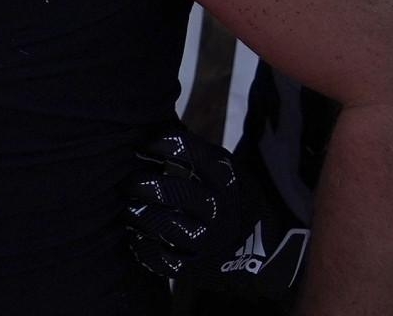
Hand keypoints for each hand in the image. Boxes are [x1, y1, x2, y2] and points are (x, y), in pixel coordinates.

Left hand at [120, 123, 306, 294]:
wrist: (265, 250)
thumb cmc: (230, 199)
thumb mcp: (225, 171)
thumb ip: (194, 154)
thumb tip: (150, 125)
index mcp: (225, 176)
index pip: (186, 150)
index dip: (158, 143)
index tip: (141, 144)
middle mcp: (219, 207)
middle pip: (174, 191)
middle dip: (143, 184)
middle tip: (126, 181)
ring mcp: (210, 240)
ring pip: (166, 225)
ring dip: (139, 215)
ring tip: (128, 208)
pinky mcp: (199, 267)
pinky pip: (164, 260)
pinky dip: (144, 249)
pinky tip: (137, 237)